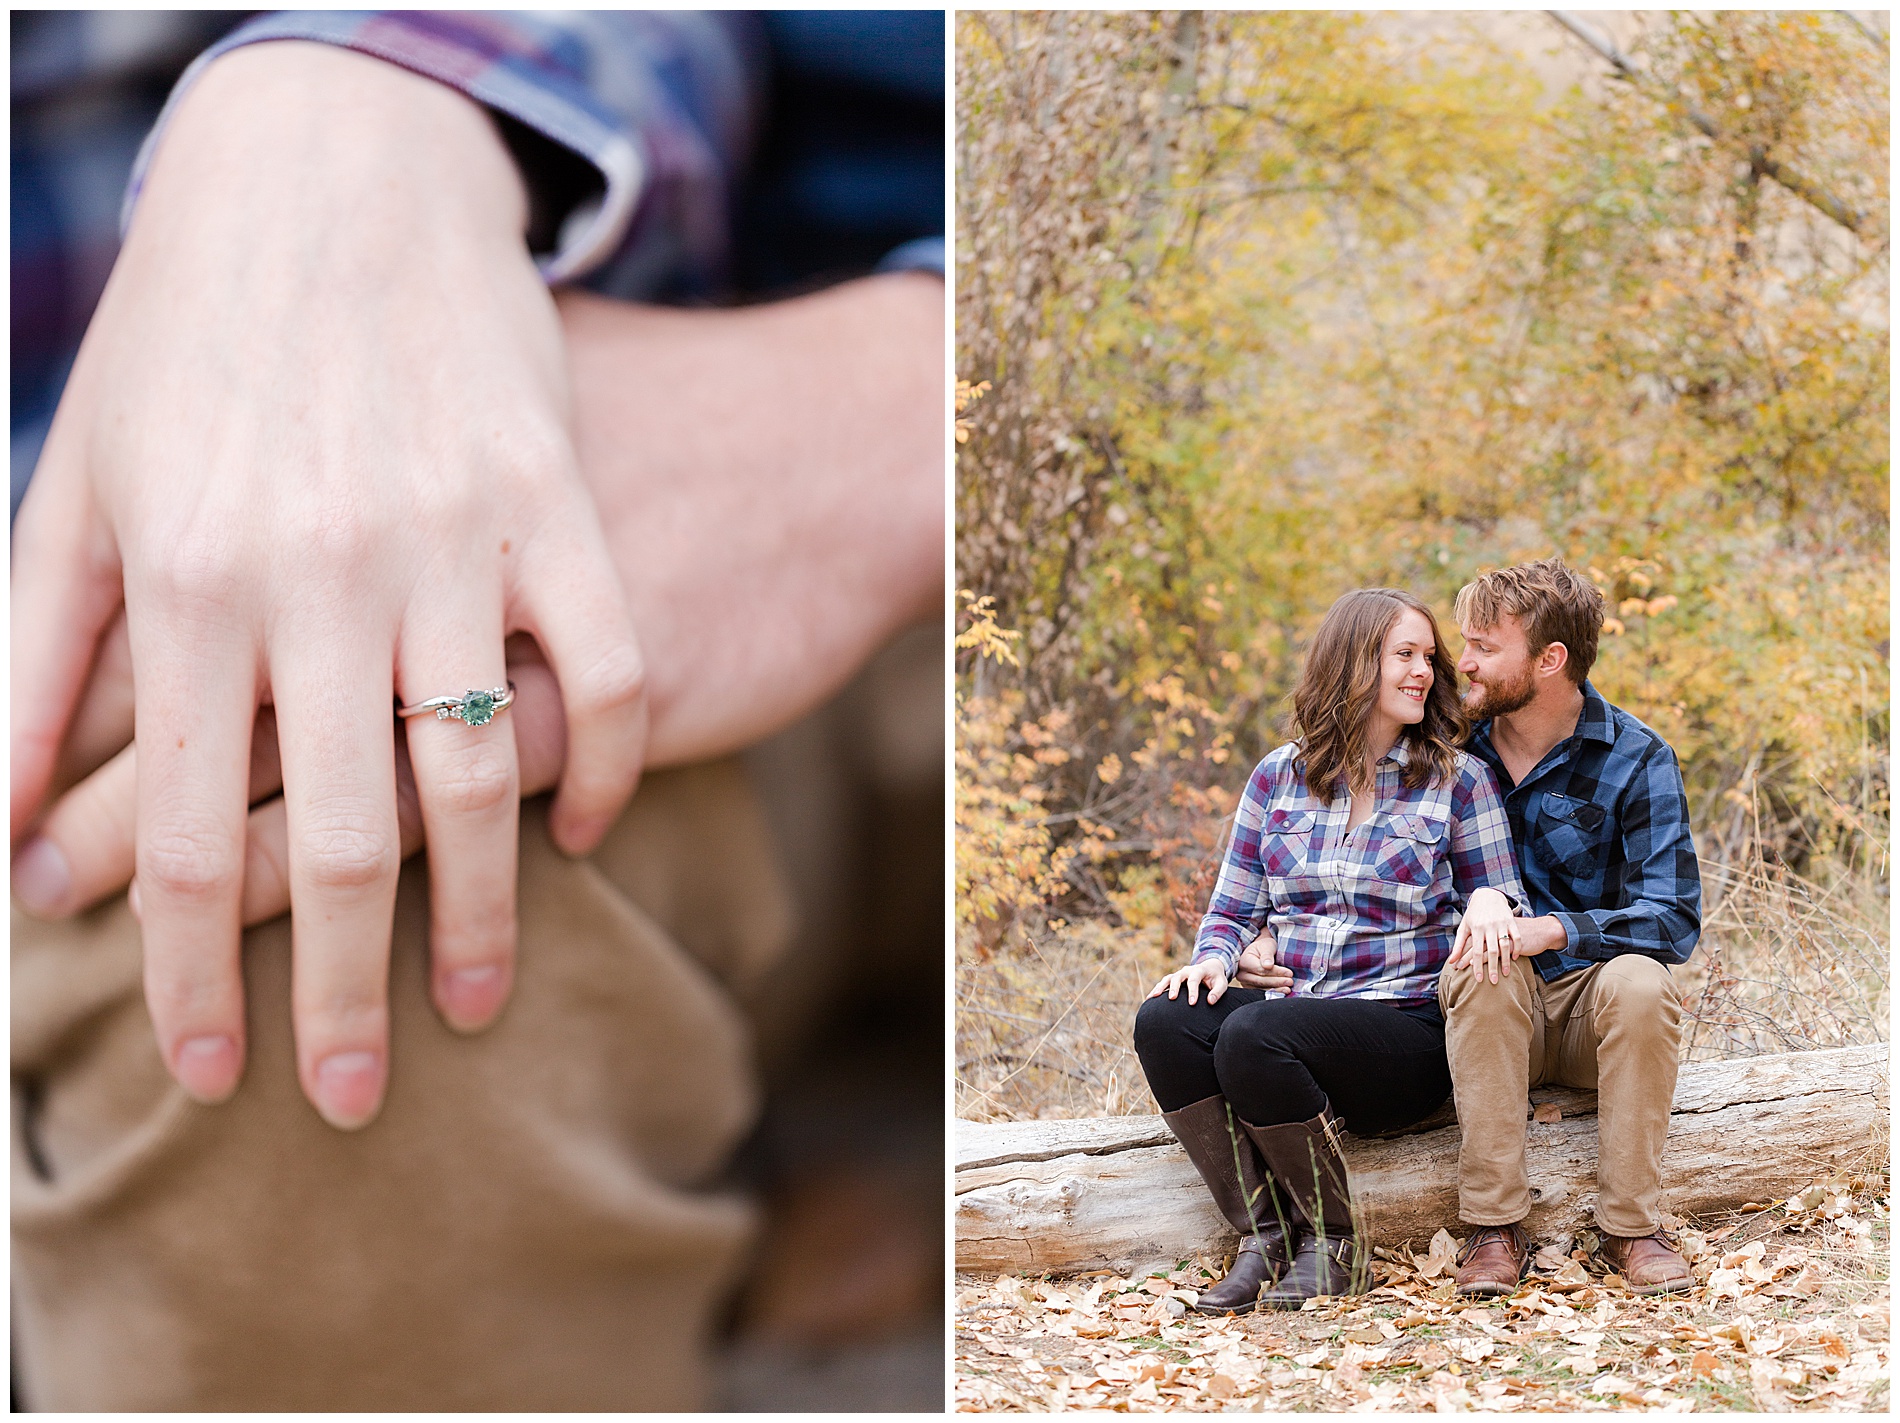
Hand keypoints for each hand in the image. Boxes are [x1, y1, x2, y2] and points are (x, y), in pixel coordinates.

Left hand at [10, 44, 646, 1127]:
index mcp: (191, 574)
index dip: (182, 967)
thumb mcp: (87, 480)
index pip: (176, 824)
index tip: (210, 1067)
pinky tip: (583, 834)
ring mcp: (456, 537)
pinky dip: (599, 769)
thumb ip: (34, 657)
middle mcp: (322, 569)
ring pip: (478, 774)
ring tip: (469, 1004)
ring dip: (478, 914)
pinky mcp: (563, 505)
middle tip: (340, 1094)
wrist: (352, 178)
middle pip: (336, 831)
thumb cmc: (204, 339)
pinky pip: (599, 671)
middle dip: (336, 990)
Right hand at [1147, 959, 1229, 1005]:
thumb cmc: (1216, 978)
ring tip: (1153, 997)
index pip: (1194, 980)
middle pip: (1178, 977)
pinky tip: (1150, 998)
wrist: (1210, 968)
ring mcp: (1179, 974)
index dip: (1193, 991)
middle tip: (1172, 998)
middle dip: (1175, 988)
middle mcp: (1187, 970)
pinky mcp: (1174, 978)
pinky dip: (1157, 989)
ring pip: (1167, 979)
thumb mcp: (1222, 983)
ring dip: (1160, 987)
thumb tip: (1210, 1002)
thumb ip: (1217, 992)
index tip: (1192, 1003)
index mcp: (1199, 970)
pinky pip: (1164, 982)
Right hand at [1231, 929, 1292, 992]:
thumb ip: (1267, 955)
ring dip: (1276, 990)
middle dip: (1277, 982)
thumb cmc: (1263, 947)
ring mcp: (1245, 983)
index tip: (1289, 973)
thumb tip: (1268, 966)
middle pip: (1260, 981)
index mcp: (1244, 962)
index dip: (1276, 972)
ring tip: (1288, 989)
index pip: (1261, 970)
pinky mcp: (1250, 988)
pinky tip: (1281, 993)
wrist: (1259, 951)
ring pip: (1261, 988)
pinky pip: (1261, 992)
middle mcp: (1242, 974)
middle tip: (1290, 982)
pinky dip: (1272, 993)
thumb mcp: (1266, 946)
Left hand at [1448, 886, 1525, 983]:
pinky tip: (1514, 958)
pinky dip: (1517, 948)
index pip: (1476, 952)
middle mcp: (1489, 926)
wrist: (1489, 895)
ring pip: (1505, 945)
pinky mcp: (1511, 921)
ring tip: (1505, 974)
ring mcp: (1501, 923)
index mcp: (1476, 928)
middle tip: (1493, 982)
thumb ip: (1458, 945)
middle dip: (1493, 968)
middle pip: (1492, 951)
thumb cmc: (1474, 914)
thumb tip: (1451, 962)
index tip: (1479, 979)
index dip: (1477, 966)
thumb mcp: (1464, 927)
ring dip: (1506, 961)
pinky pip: (1516, 937)